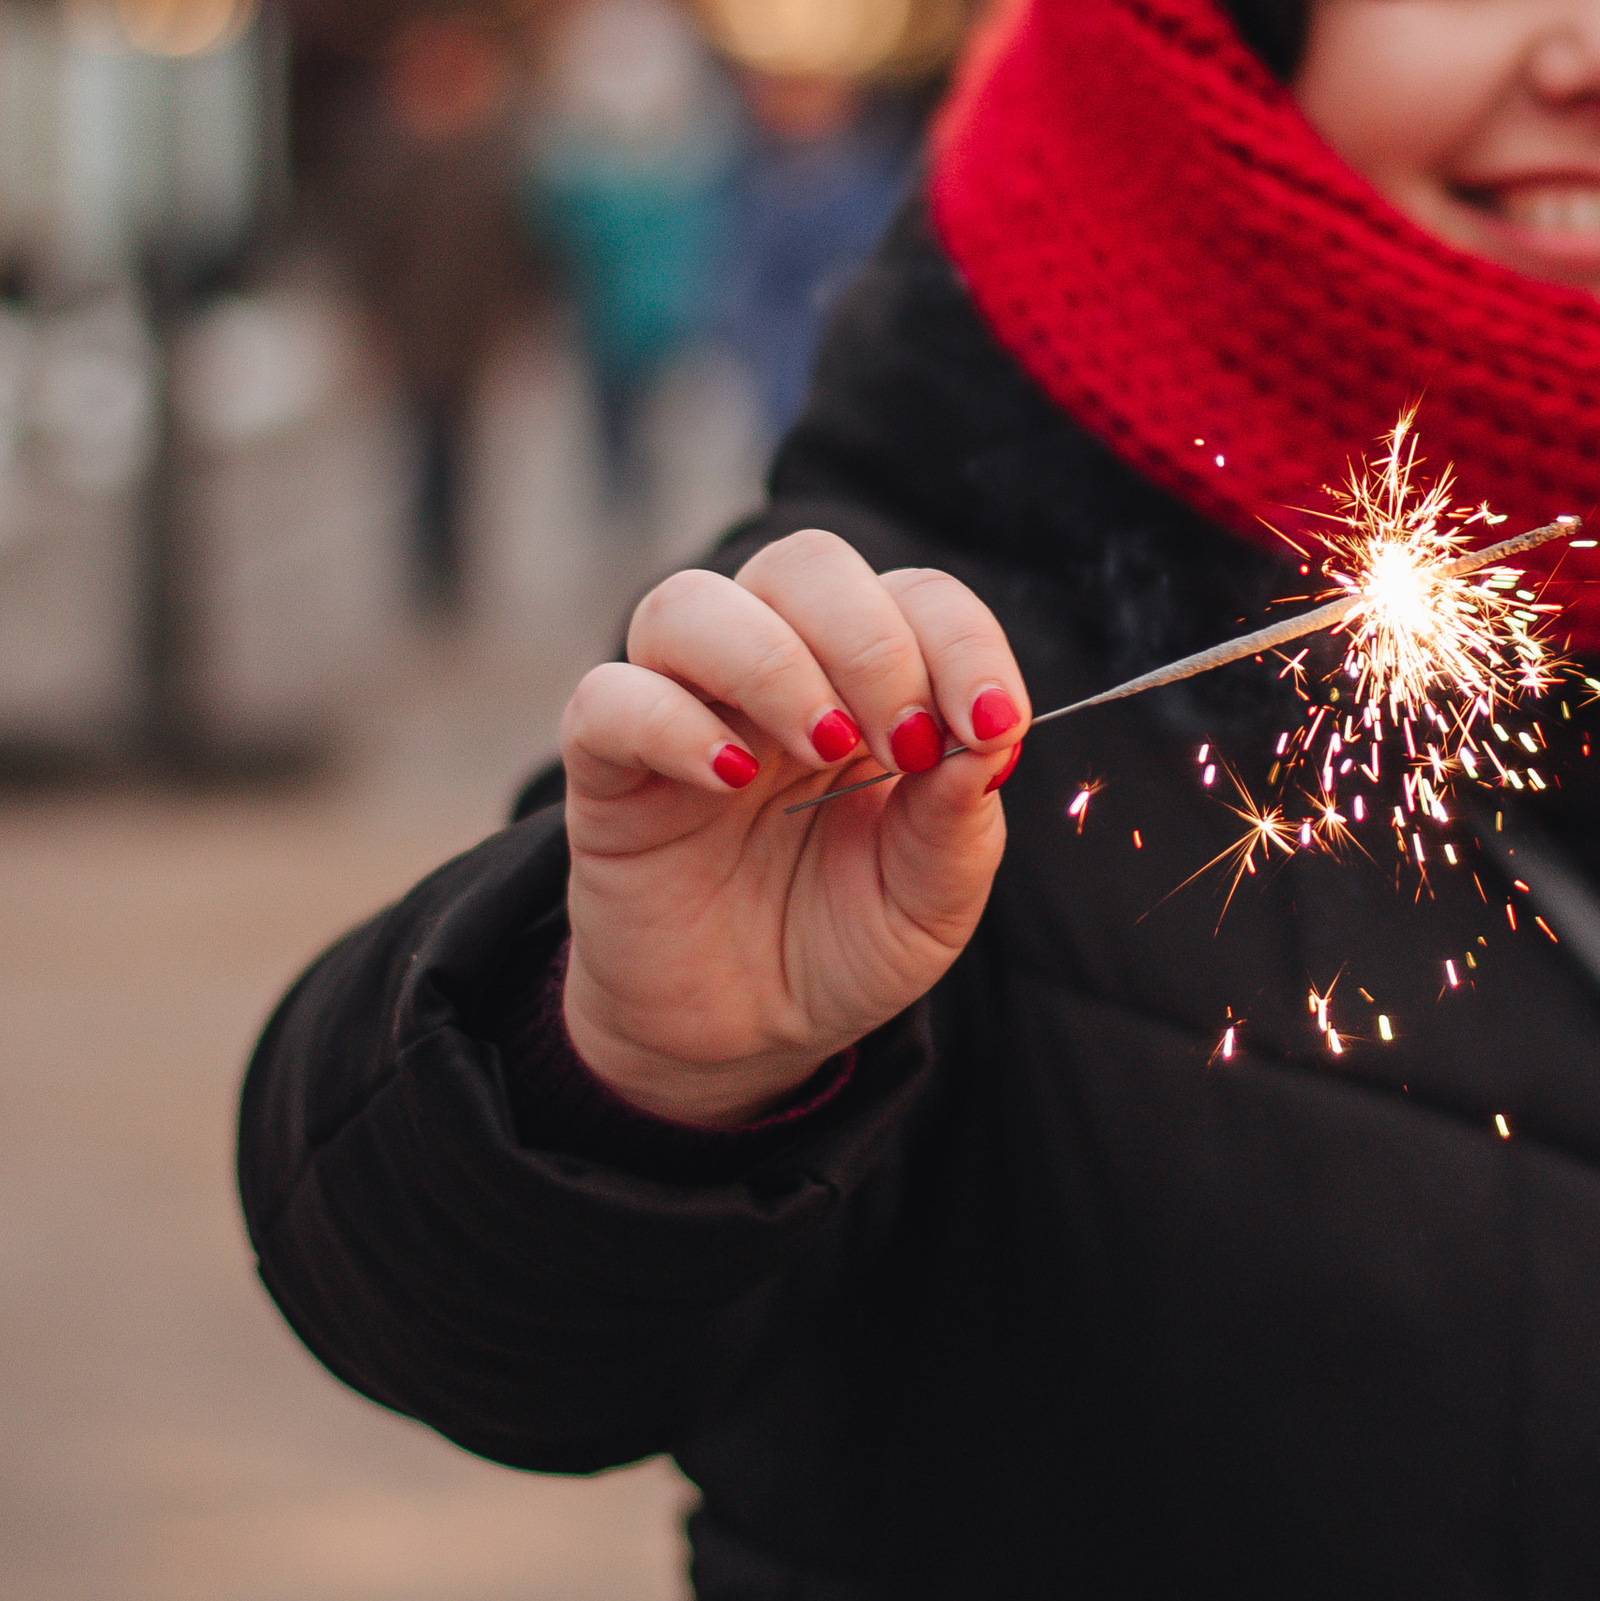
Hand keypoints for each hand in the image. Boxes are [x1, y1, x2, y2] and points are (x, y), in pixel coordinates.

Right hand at [557, 530, 1026, 1126]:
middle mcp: (775, 672)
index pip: (916, 597)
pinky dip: (669, 722)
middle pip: (805, 566)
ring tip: (821, 750)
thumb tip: (992, 740)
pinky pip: (607, 698)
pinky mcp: (606, 767)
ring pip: (692, 604)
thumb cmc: (840, 943)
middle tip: (903, 744)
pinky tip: (727, 781)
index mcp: (868, 684)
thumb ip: (959, 822)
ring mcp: (683, 709)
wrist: (742, 1034)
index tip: (993, 726)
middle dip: (871, 641)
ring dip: (772, 662)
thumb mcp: (930, 903)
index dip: (962, 642)